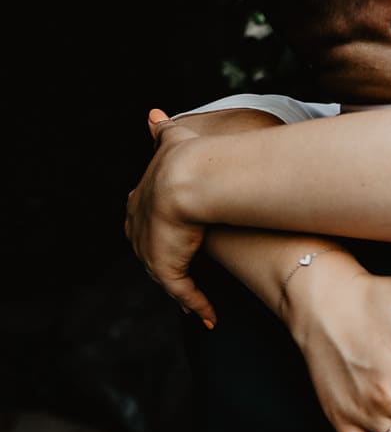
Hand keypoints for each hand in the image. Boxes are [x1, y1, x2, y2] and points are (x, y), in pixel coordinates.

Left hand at [125, 109, 216, 325]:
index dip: (157, 230)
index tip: (172, 237)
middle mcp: (140, 227)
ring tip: (197, 304)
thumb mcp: (173, 139)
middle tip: (183, 276)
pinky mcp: (166, 265)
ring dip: (182, 291)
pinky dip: (196, 304)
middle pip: (148, 252)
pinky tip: (209, 317)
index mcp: (141, 199)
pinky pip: (183, 292)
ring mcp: (151, 249)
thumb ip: (163, 130)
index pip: (142, 220)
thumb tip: (152, 114)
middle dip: (164, 264)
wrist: (192, 177)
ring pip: (165, 276)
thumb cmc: (191, 155)